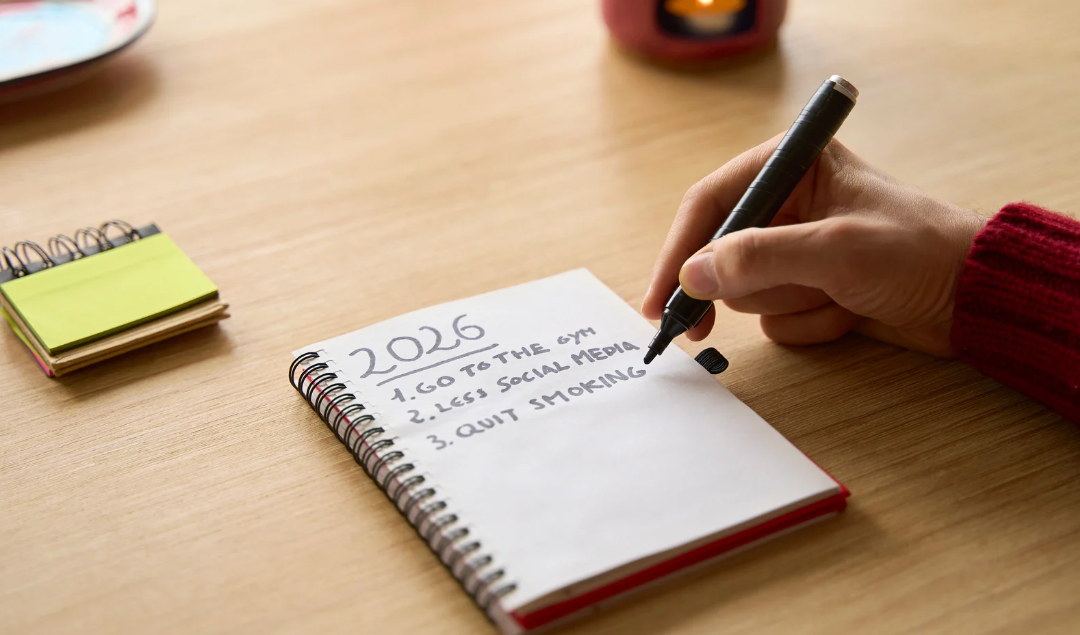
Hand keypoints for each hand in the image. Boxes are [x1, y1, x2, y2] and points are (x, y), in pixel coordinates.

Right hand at [642, 136, 986, 356]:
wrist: (974, 297)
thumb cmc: (916, 252)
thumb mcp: (835, 249)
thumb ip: (759, 257)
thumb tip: (693, 275)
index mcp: (790, 168)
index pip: (710, 204)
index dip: (678, 251)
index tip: (660, 300)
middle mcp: (786, 205)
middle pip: (720, 255)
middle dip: (742, 289)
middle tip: (702, 328)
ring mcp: (797, 251)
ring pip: (748, 293)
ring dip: (791, 305)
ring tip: (838, 297)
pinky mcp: (810, 288)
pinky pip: (777, 318)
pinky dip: (810, 323)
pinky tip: (849, 312)